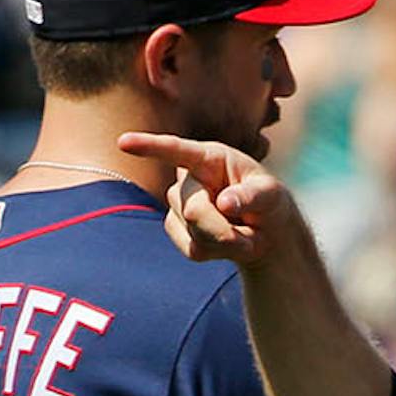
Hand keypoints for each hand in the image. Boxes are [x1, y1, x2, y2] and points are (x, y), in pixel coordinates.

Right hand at [118, 131, 296, 264]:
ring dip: (226, 241)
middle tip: (252, 231)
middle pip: (194, 210)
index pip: (177, 151)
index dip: (150, 147)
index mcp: (209, 158)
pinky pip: (193, 249)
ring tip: (242, 232)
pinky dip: (217, 252)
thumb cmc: (268, 202)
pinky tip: (228, 242)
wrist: (263, 231)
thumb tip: (225, 202)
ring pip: (194, 233)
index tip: (123, 143)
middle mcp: (188, 178)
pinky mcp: (176, 229)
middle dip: (225, 228)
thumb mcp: (272, 195)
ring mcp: (177, 204)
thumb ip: (253, 196)